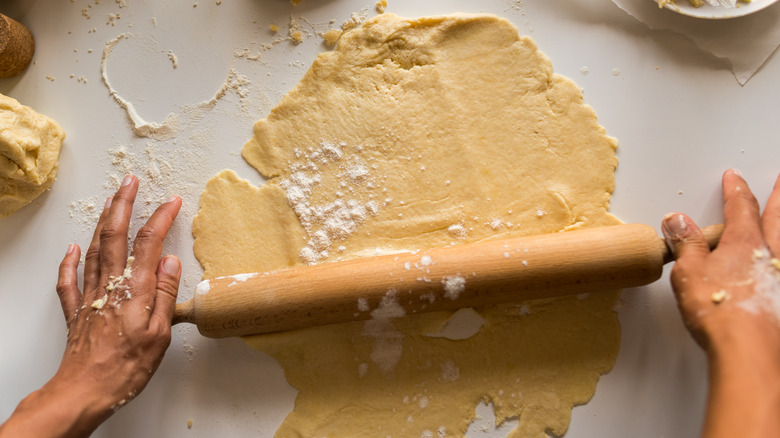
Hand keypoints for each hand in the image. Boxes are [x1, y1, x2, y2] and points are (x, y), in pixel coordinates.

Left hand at [0, 175, 182, 437]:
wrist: (85, 389)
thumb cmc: (126, 366)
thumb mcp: (159, 334)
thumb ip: (165, 295)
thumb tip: (169, 262)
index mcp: (135, 290)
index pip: (148, 243)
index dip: (160, 218)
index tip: (171, 201)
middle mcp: (110, 286)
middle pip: (115, 236)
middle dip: (123, 205)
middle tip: (130, 182)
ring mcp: (90, 296)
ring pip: (93, 249)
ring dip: (102, 222)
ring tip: (110, 202)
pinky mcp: (76, 310)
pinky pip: (69, 279)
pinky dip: (70, 260)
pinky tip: (72, 248)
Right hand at [661, 169, 779, 437]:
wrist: (749, 350)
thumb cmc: (721, 311)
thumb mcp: (690, 270)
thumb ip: (686, 243)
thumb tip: (678, 221)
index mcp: (745, 243)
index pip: (741, 207)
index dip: (736, 191)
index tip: (733, 178)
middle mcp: (771, 255)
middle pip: (778, 217)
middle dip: (778, 197)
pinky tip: (777, 269)